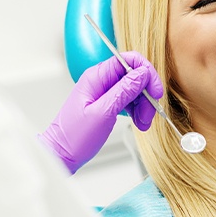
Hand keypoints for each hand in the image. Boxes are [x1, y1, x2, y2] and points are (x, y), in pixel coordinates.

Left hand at [38, 52, 162, 173]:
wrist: (60, 156)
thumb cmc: (74, 137)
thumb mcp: (103, 113)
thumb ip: (124, 91)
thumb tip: (142, 73)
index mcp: (97, 76)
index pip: (129, 60)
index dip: (146, 72)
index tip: (155, 91)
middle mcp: (101, 80)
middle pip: (134, 75)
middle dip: (146, 94)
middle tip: (149, 114)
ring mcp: (104, 91)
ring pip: (134, 89)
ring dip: (144, 105)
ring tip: (143, 123)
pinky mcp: (107, 102)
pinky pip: (129, 100)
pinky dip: (137, 110)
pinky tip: (139, 122)